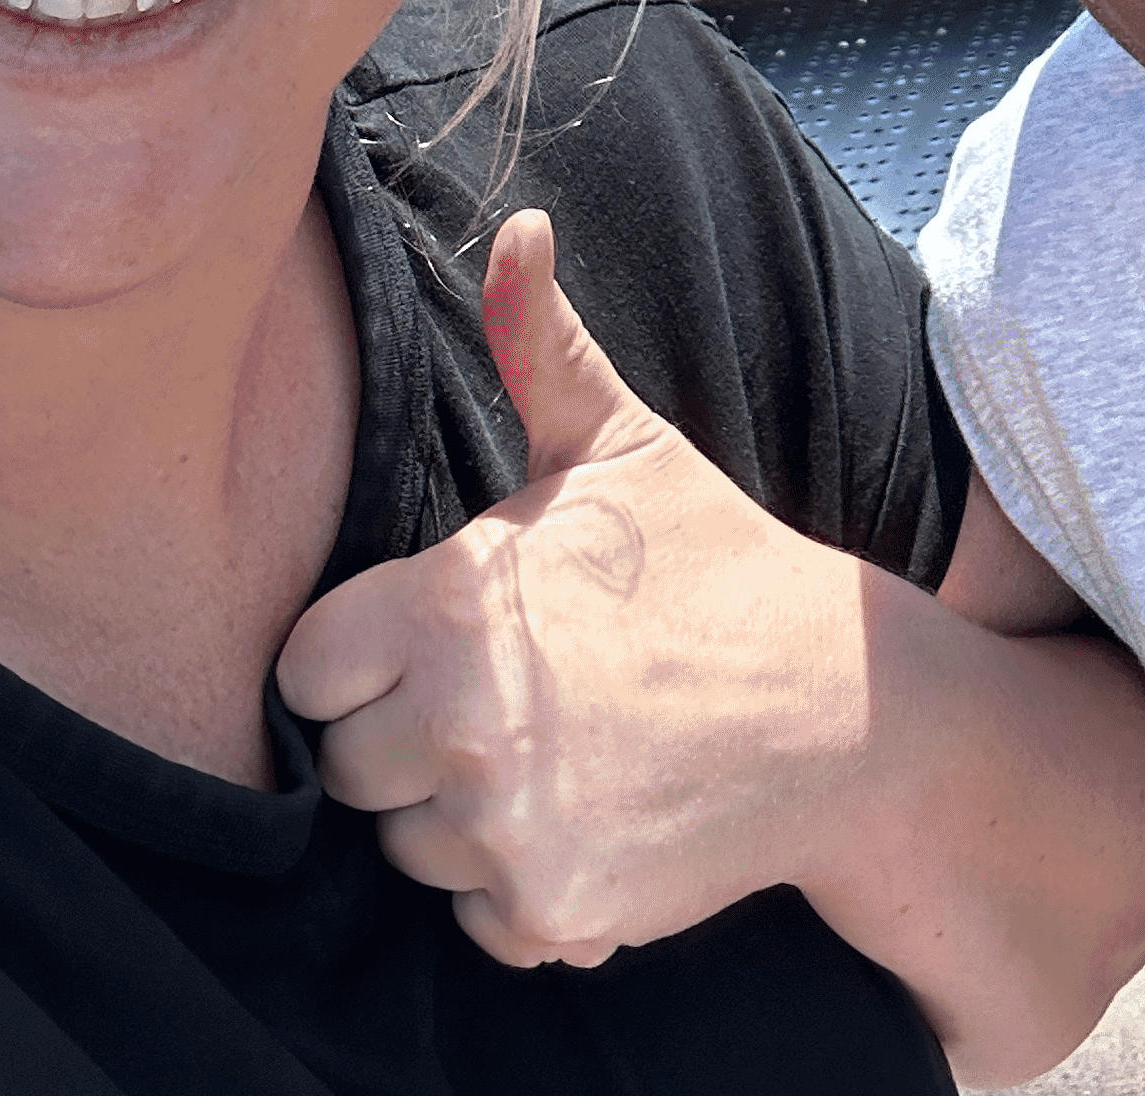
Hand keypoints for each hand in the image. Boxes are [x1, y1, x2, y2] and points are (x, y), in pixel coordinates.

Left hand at [274, 208, 869, 966]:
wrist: (839, 707)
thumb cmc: (715, 562)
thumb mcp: (620, 442)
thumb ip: (536, 342)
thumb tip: (519, 226)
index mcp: (449, 601)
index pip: (305, 667)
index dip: (362, 655)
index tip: (435, 642)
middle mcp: (462, 721)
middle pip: (347, 767)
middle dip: (409, 738)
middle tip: (514, 694)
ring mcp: (506, 823)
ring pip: (406, 848)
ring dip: (462, 816)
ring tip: (558, 750)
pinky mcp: (554, 907)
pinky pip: (476, 917)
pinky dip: (520, 886)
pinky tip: (588, 813)